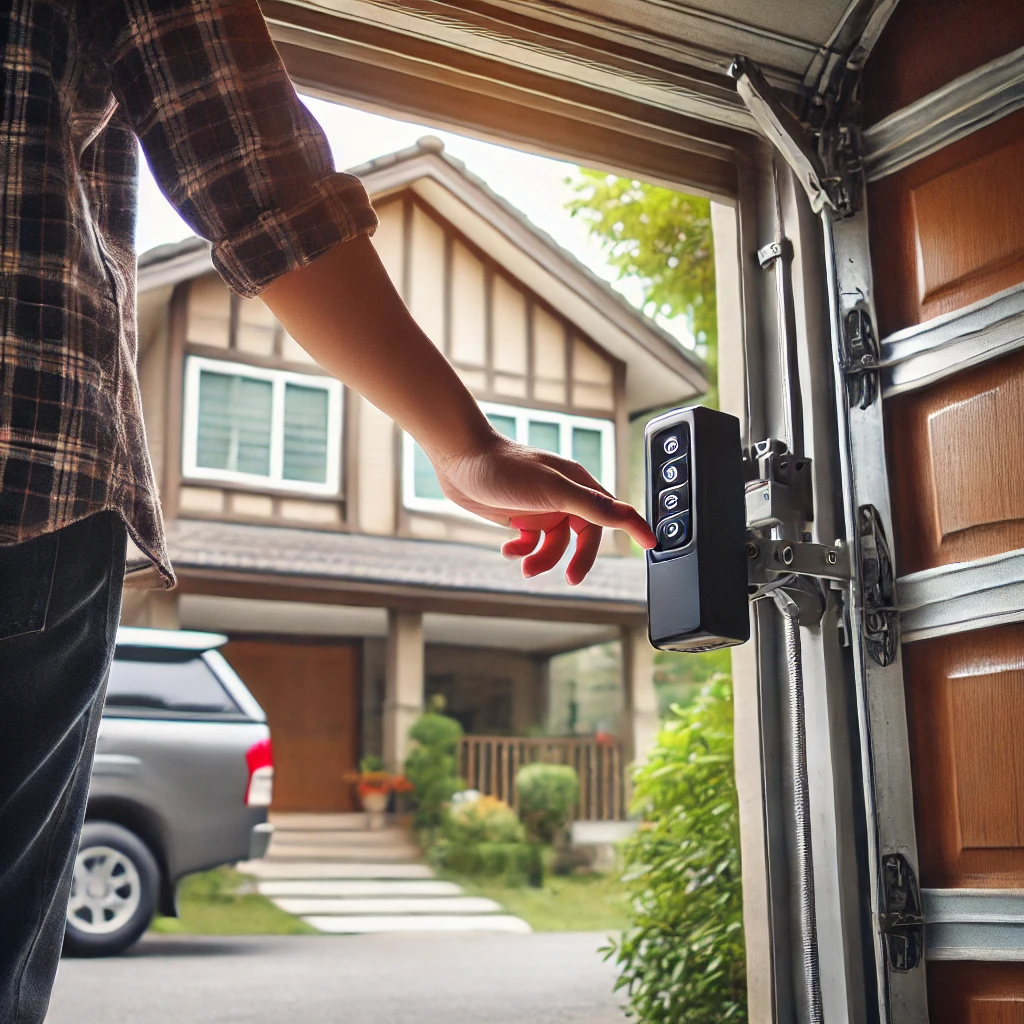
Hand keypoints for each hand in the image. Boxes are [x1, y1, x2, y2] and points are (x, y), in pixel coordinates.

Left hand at [432, 432, 656, 585]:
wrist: (460, 458)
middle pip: (583, 538)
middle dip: (575, 559)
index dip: (633, 529)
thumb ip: (592, 506)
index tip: (652, 545)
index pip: (613, 513)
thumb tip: (629, 519)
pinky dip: (521, 552)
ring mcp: (541, 508)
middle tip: (570, 579)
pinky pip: (529, 544)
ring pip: (553, 546)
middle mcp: (564, 497)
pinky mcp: (518, 517)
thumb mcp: (553, 489)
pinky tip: (509, 549)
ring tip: (524, 566)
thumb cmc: (506, 467)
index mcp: (579, 486)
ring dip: (540, 559)